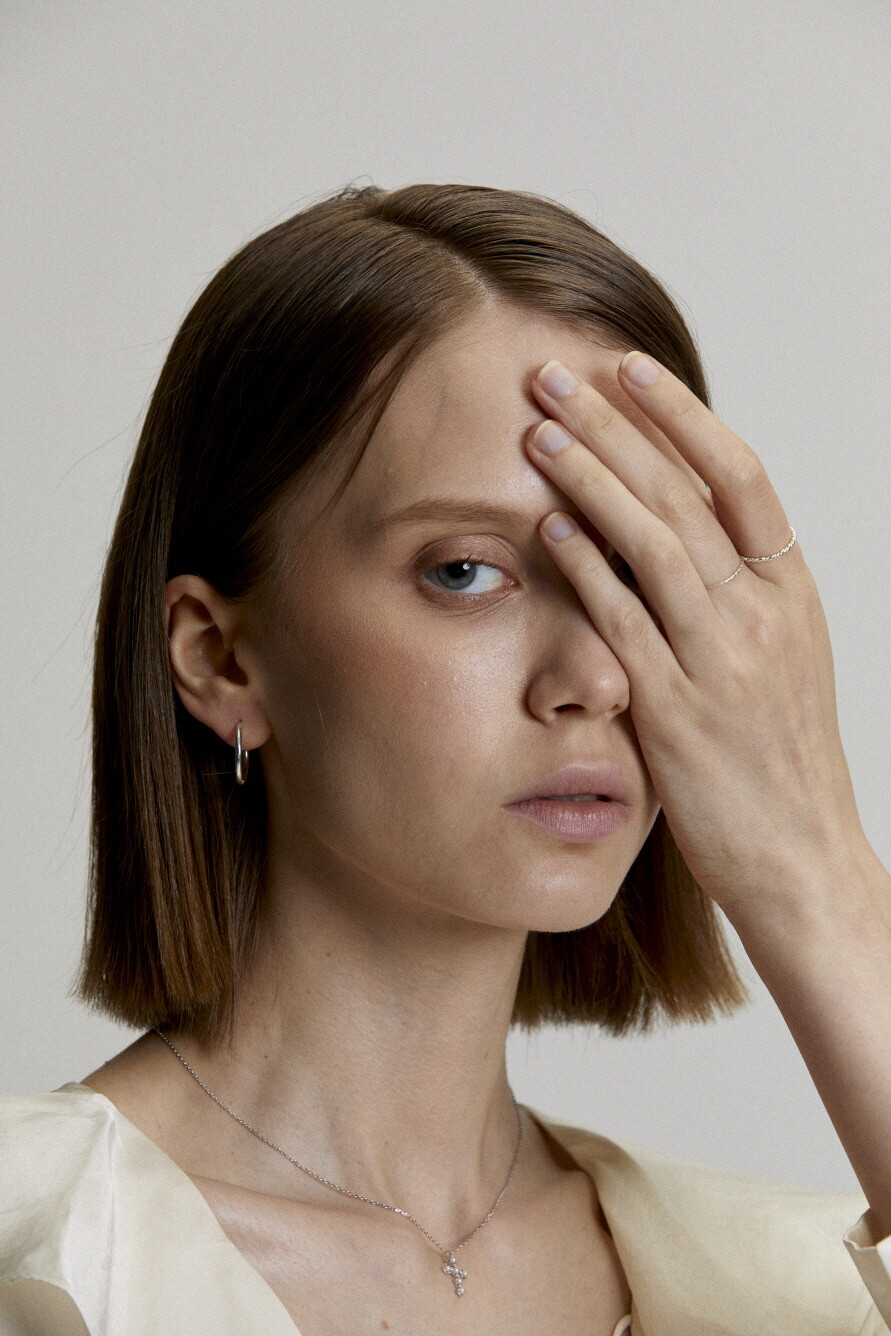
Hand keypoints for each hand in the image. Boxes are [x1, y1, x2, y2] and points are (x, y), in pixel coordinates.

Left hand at [526, 351, 868, 918]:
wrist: (802, 856)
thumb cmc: (780, 756)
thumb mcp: (781, 658)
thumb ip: (736, 591)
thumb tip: (682, 524)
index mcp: (789, 591)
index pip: (738, 475)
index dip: (680, 414)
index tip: (629, 366)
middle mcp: (761, 612)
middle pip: (684, 491)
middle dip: (615, 423)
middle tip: (554, 371)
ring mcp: (720, 659)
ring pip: (655, 542)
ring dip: (592, 477)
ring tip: (538, 429)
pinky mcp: (677, 710)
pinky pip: (628, 621)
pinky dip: (587, 566)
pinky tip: (547, 526)